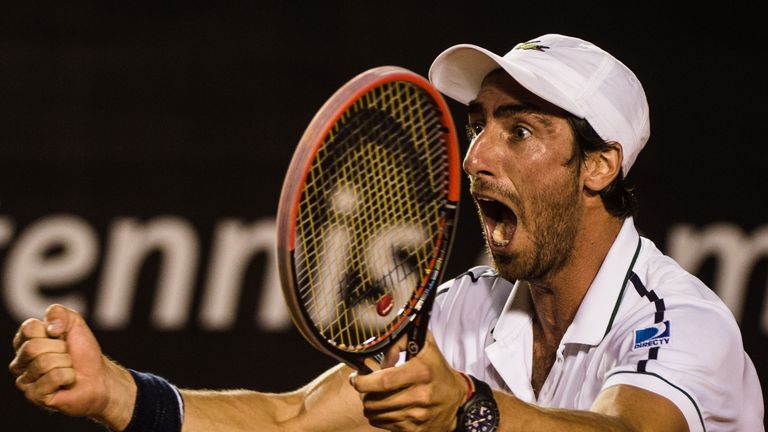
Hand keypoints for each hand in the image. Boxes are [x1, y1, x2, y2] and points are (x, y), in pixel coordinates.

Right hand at [8, 304, 135, 429]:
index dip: (52, 329)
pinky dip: (68, 376)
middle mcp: (19, 362)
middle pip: (33, 347)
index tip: (61, 336)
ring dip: (65, 363)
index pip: (29, 328)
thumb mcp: (74, 322)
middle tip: (67, 355)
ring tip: (68, 368)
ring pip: (44, 363)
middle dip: (60, 349)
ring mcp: (25, 381)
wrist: (98, 376)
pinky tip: (67, 381)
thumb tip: (51, 328)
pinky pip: (53, 378)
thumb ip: (58, 312)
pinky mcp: (35, 396)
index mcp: (24, 342)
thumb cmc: (83, 350)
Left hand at [349, 331, 468, 431]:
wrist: (457, 398)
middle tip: (365, 386)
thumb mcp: (424, 344)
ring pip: (376, 414)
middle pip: (376, 401)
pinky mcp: (415, 430)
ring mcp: (418, 416)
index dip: (363, 381)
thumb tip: (381, 359)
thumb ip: (399, 341)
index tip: (357, 378)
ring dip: (370, 405)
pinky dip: (379, 416)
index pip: (383, 381)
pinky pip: (383, 425)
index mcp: (421, 372)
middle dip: (363, 394)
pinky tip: (385, 406)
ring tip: (375, 396)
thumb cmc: (436, 368)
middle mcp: (420, 396)